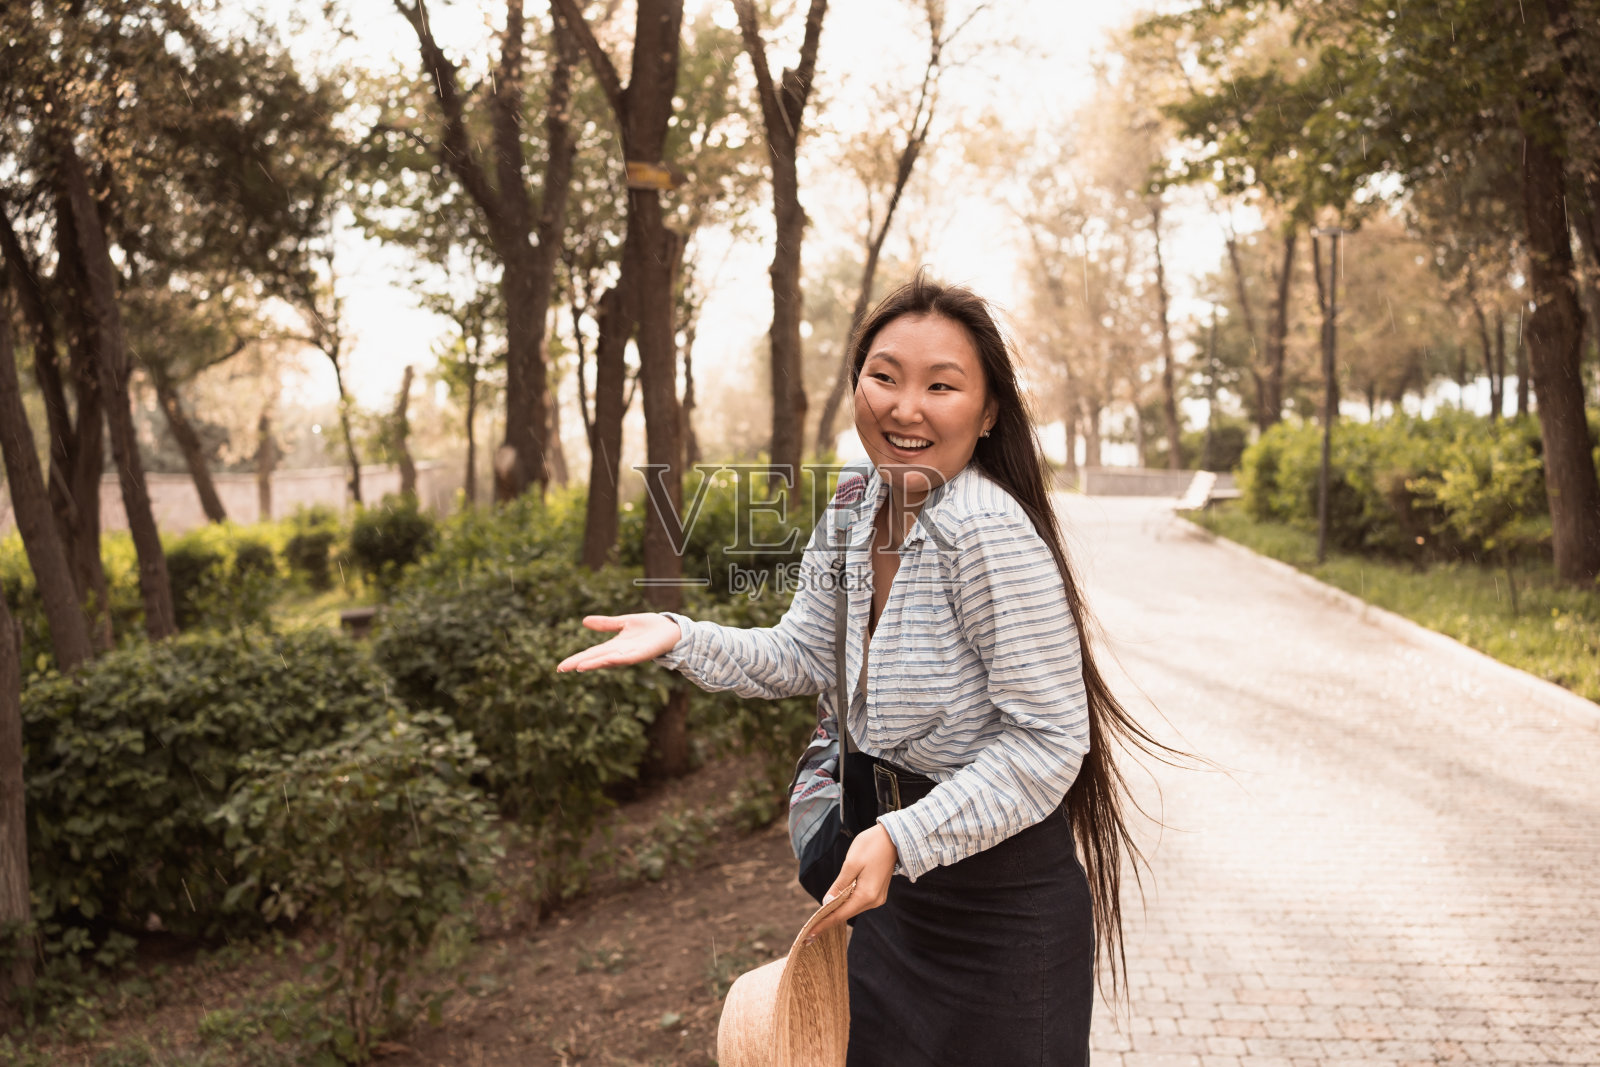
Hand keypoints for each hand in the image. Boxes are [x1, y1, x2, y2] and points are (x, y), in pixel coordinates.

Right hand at [556, 613, 681, 672]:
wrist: (670, 628)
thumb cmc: (649, 627)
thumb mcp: (623, 622)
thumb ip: (606, 624)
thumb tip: (584, 621)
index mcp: (614, 646)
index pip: (591, 653)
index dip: (576, 659)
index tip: (560, 666)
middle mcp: (620, 652)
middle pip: (596, 659)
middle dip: (579, 663)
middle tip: (561, 669)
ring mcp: (631, 654)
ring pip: (609, 660)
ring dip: (595, 663)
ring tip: (579, 666)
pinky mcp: (642, 654)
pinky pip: (628, 657)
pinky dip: (617, 659)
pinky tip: (607, 659)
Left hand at [807, 824, 897, 937]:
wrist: (894, 837)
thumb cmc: (871, 846)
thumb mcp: (851, 864)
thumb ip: (839, 885)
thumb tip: (826, 903)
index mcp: (866, 895)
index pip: (840, 915)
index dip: (823, 924)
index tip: (809, 935)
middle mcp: (874, 901)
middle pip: (846, 914)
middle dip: (828, 920)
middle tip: (809, 931)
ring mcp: (877, 898)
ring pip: (852, 908)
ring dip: (836, 912)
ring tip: (818, 920)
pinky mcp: (878, 892)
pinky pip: (858, 902)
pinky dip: (845, 904)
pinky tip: (835, 905)